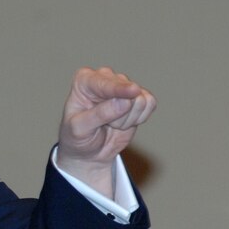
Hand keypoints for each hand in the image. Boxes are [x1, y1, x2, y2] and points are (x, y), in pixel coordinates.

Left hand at [57, 67, 155, 195]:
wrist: (88, 150)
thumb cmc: (77, 136)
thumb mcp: (80, 129)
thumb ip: (100, 114)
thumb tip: (125, 102)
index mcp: (84, 80)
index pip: (106, 83)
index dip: (120, 89)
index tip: (133, 91)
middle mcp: (105, 78)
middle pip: (128, 89)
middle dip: (120, 114)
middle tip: (104, 123)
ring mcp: (122, 86)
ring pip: (140, 99)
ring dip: (127, 119)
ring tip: (111, 123)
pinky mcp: (137, 96)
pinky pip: (150, 104)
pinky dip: (139, 119)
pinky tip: (123, 122)